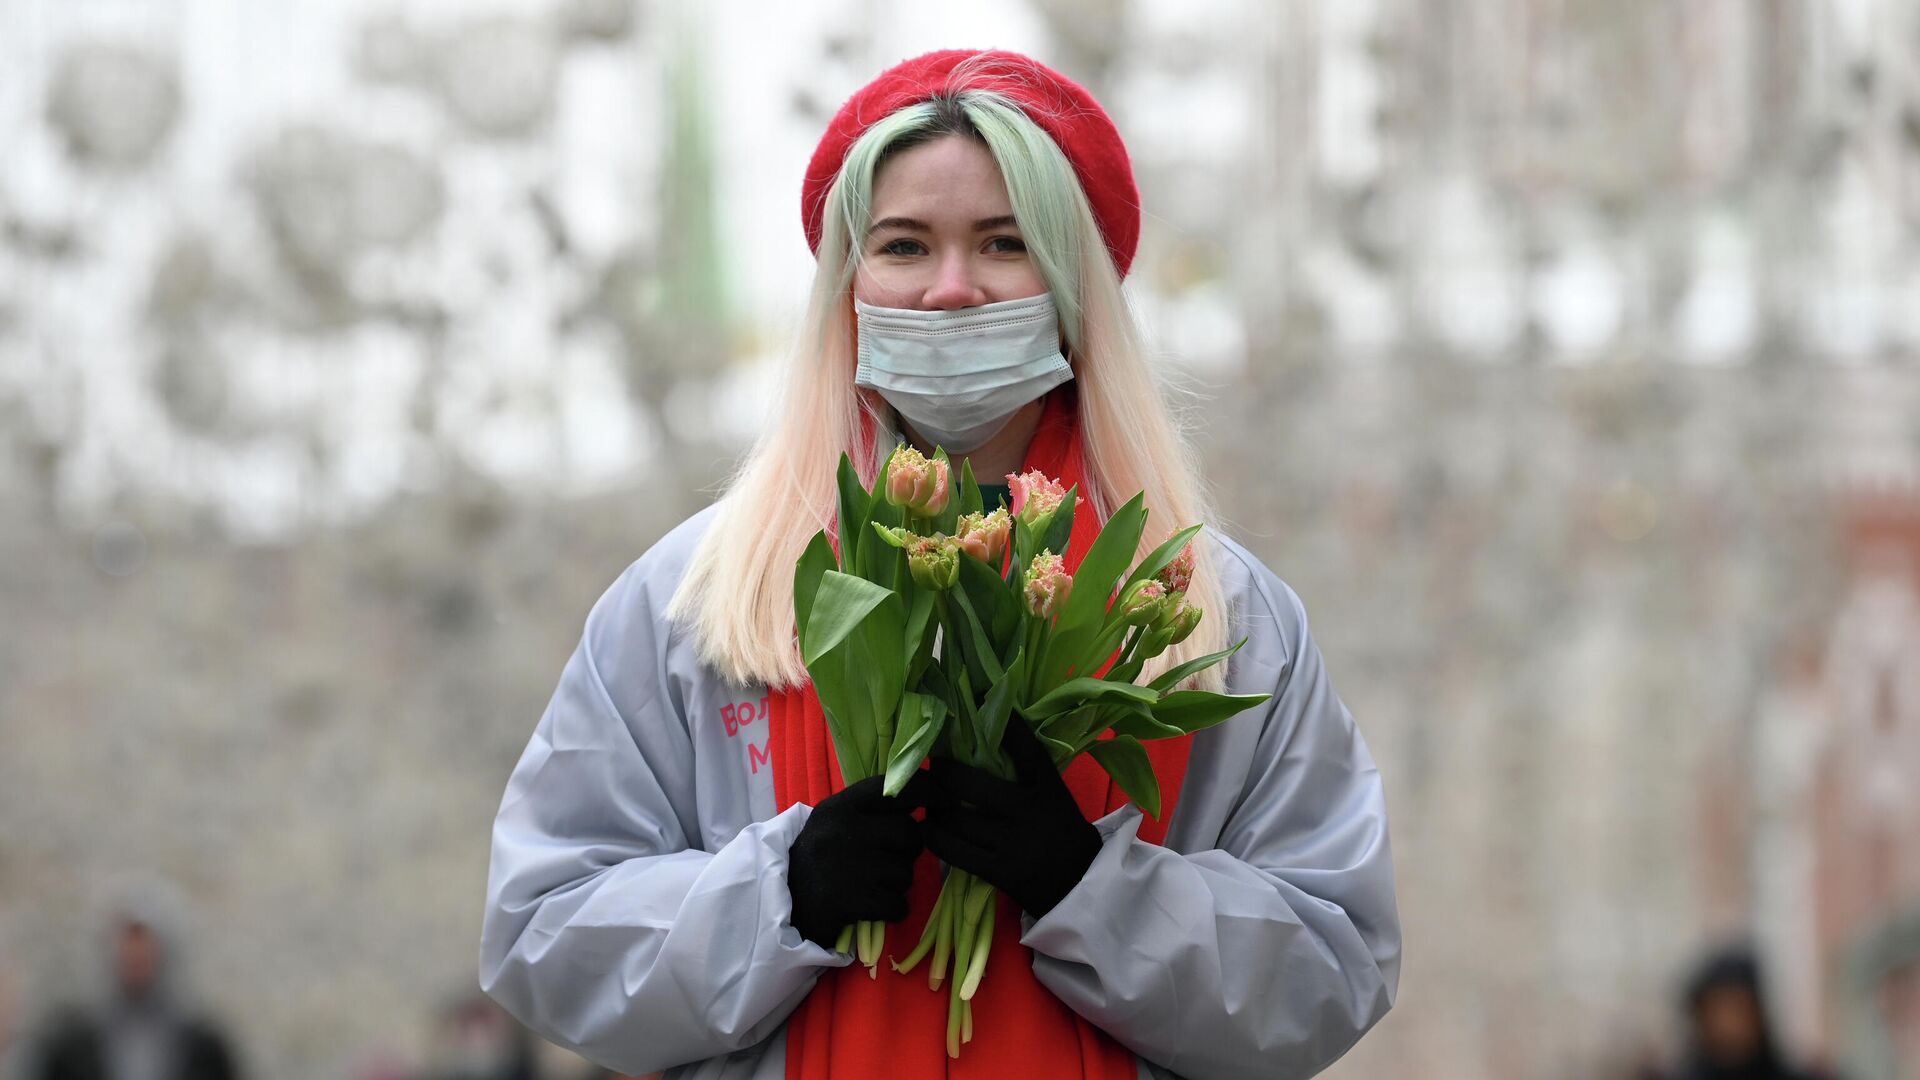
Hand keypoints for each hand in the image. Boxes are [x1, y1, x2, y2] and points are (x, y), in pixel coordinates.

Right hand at [787, 774, 929, 946]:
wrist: (779, 906)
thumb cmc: (816, 861)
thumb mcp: (834, 823)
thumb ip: (871, 809)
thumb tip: (925, 796)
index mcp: (840, 807)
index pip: (895, 788)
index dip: (929, 791)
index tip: (946, 800)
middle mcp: (844, 830)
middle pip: (909, 833)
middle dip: (907, 851)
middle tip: (887, 861)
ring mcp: (847, 866)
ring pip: (906, 872)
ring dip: (897, 884)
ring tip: (871, 886)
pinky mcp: (851, 901)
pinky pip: (898, 904)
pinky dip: (891, 910)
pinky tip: (872, 907)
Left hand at [922, 717, 1101, 917]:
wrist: (1080, 885)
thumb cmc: (1060, 831)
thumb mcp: (1053, 795)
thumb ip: (1026, 772)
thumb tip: (986, 737)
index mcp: (1047, 788)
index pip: (1026, 747)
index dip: (1004, 723)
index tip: (980, 694)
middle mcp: (1029, 811)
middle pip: (969, 785)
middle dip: (942, 774)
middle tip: (933, 767)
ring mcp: (1013, 843)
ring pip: (955, 818)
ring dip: (934, 807)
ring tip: (928, 800)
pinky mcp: (999, 871)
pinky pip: (954, 851)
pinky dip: (934, 837)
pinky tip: (928, 828)